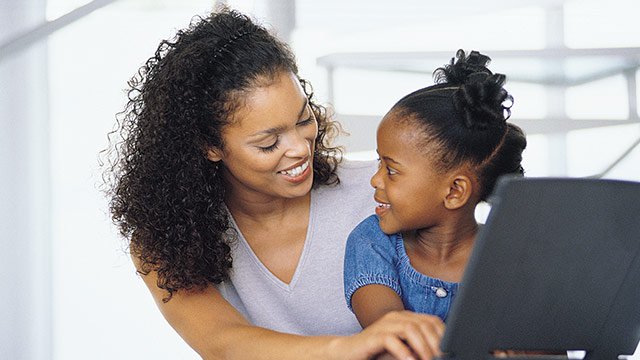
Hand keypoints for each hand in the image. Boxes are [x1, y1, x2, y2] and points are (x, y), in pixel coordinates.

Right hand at [330, 310, 444, 359]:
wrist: (348, 353)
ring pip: (411, 329)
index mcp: (406, 318)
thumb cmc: (377, 354)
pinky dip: (403, 352)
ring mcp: (384, 324)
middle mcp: (396, 317)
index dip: (444, 336)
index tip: (450, 352)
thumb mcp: (404, 350)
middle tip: (441, 359)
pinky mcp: (373, 336)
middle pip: (424, 324)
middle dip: (436, 344)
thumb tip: (441, 355)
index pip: (433, 321)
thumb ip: (420, 349)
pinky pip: (391, 339)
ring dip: (423, 348)